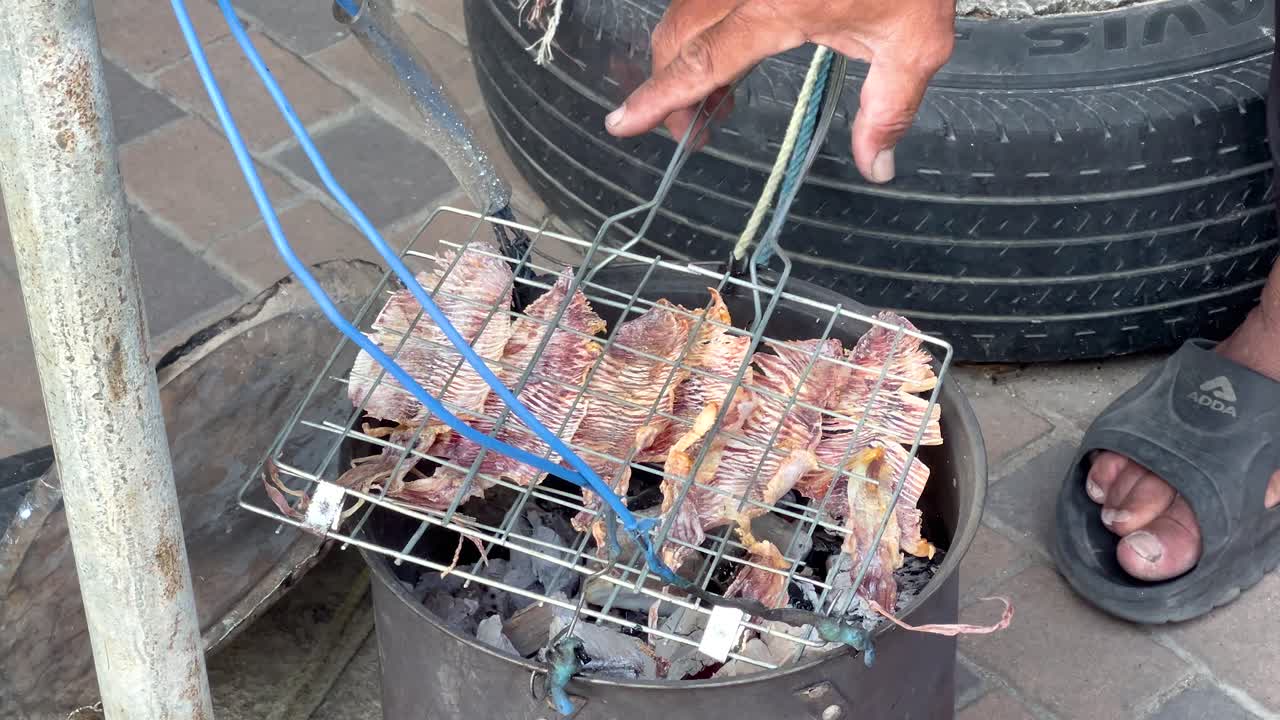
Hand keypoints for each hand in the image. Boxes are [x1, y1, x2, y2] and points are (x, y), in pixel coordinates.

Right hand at [603, 0, 955, 183]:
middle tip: (695, 130)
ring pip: (685, 10)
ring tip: (720, 99)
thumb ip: (889, 110)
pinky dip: (703, 27)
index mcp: (778, 7)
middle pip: (678, 35)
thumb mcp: (915, 43)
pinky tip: (728, 51)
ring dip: (687, 58)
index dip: (660, 96)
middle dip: (671, 86)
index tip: (622, 122)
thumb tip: (877, 169)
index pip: (703, 62)